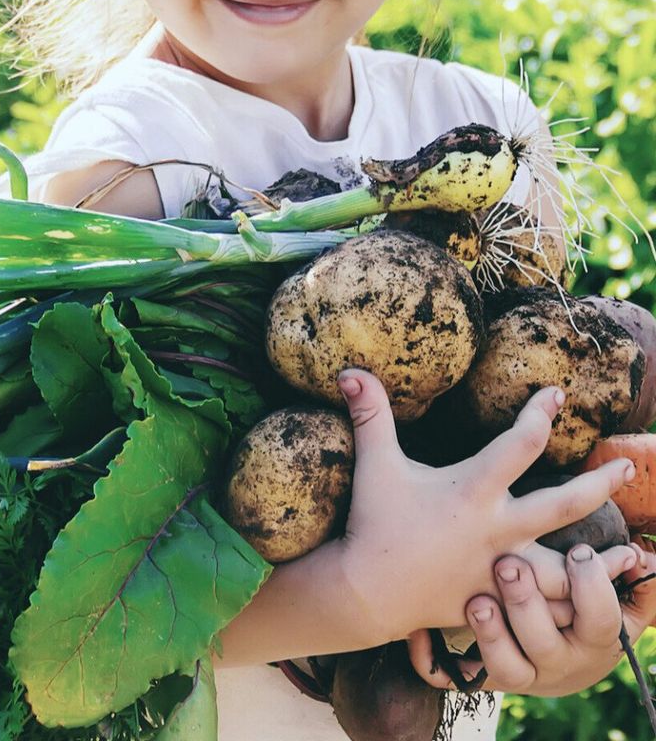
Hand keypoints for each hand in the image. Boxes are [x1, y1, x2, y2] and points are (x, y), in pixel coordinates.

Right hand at [335, 368, 635, 638]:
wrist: (366, 591)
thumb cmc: (373, 522)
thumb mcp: (375, 464)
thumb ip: (370, 415)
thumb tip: (349, 370)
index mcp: (473, 490)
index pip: (521, 442)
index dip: (541, 412)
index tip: (557, 393)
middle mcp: (497, 528)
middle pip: (565, 503)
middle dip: (600, 482)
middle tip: (627, 466)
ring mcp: (500, 568)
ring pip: (567, 567)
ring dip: (601, 561)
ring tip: (633, 552)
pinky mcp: (496, 599)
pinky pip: (543, 606)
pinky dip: (571, 603)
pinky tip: (590, 600)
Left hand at [408, 544, 655, 695]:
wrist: (556, 662)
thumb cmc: (582, 613)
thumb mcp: (614, 600)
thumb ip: (630, 579)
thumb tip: (644, 553)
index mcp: (593, 639)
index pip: (599, 619)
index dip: (590, 587)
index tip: (576, 550)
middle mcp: (555, 662)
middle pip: (544, 643)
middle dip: (527, 605)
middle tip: (509, 566)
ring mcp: (518, 673)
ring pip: (504, 668)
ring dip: (489, 634)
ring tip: (475, 601)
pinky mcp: (480, 676)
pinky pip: (450, 678)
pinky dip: (431, 660)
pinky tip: (415, 634)